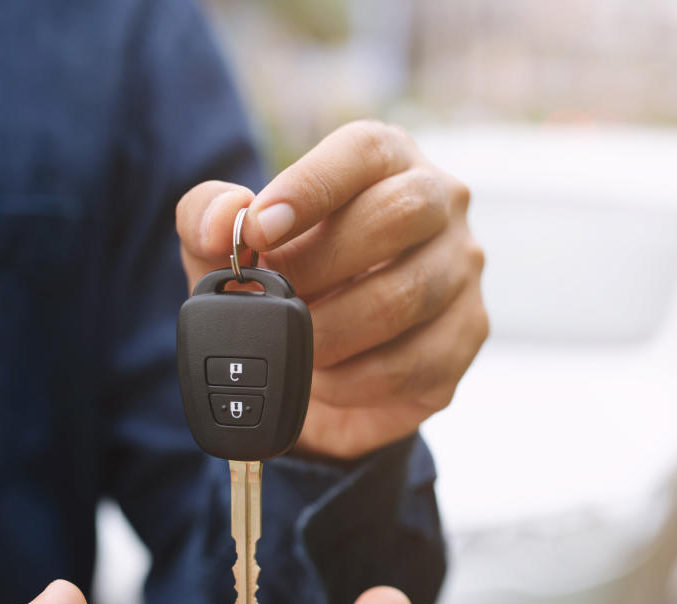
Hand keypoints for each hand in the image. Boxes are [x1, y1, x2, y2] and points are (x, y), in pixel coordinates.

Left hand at [176, 120, 487, 459]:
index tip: (259, 228)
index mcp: (387, 160)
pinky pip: (414, 361)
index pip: (364, 149)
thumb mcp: (227, 249)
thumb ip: (208, 219)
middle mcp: (442, 205)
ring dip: (333, 330)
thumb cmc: (284, 284)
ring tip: (293, 346)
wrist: (321, 368)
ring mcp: (462, 270)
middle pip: (403, 212)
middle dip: (324, 261)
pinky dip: (354, 379)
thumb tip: (223, 219)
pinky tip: (324, 380)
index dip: (311, 185)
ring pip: (408, 294)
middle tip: (277, 297)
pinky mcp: (468, 335)